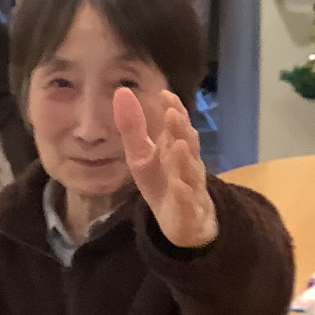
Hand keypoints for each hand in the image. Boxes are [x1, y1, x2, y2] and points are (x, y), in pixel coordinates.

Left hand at [115, 87, 216, 248]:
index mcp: (175, 149)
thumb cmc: (163, 184)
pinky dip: (185, 195)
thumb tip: (122, 90)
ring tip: (178, 144)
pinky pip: (188, 203)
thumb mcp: (141, 156)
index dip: (174, 110)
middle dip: (180, 130)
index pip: (178, 126)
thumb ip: (133, 127)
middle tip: (172, 114)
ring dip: (185, 159)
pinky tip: (179, 186)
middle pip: (187, 145)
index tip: (165, 95)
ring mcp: (192, 189)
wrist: (185, 224)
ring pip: (191, 172)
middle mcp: (187, 165)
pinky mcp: (191, 213)